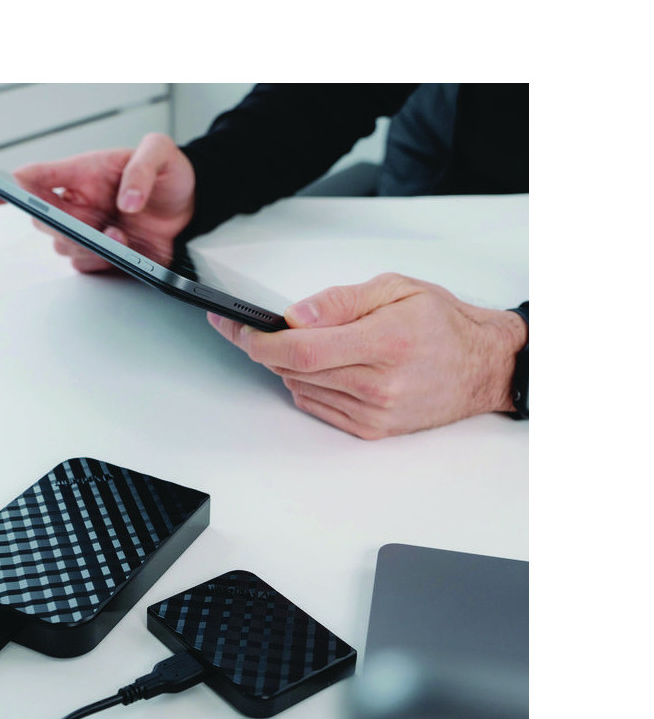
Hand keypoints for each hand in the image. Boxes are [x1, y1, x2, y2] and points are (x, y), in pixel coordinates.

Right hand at [0, 133, 195, 271]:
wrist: (192, 207)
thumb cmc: (168, 174)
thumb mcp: (161, 152)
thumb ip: (142, 169)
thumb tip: (125, 200)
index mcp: (83, 173)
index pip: (35, 177)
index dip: (10, 186)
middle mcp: (79, 204)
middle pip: (42, 218)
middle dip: (58, 224)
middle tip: (89, 225)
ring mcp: (88, 231)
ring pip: (62, 246)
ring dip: (86, 246)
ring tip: (119, 237)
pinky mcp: (103, 256)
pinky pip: (85, 266)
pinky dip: (101, 263)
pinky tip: (124, 252)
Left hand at [208, 272, 527, 438]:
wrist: (481, 367)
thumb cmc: (443, 324)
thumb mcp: (395, 289)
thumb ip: (340, 301)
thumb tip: (296, 315)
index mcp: (386, 344)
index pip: (302, 349)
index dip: (260, 340)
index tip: (236, 328)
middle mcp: (379, 385)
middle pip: (294, 369)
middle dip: (267, 347)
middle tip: (260, 328)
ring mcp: (374, 413)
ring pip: (300, 387)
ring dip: (289, 365)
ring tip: (313, 343)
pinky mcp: (370, 430)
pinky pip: (316, 406)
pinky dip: (308, 384)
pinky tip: (328, 367)